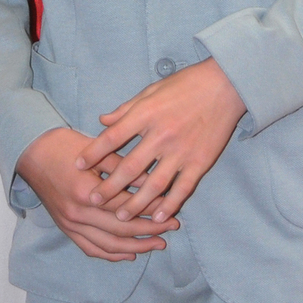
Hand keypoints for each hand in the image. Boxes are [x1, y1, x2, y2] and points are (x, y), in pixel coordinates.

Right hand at [16, 128, 178, 261]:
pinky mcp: (66, 228)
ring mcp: (71, 224)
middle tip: (171, 229)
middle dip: (150, 232)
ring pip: (109, 246)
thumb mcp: (96, 152)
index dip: (152, 211)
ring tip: (157, 244)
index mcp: (86, 191)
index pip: (127, 208)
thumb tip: (152, 182)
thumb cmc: (63, 145)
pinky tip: (129, 254)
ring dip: (136, 248)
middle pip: (122, 230)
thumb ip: (123, 169)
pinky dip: (112, 255)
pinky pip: (91, 249)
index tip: (172, 211)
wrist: (31, 152)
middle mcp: (78, 213)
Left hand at [74, 59, 246, 222]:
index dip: (93, 153)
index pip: (112, 138)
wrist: (224, 85)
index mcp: (146, 114)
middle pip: (129, 167)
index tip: (78, 165)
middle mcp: (161, 135)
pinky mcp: (200, 162)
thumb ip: (126, 109)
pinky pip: (182, 189)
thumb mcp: (151, 90)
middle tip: (93, 200)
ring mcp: (181, 151)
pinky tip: (157, 217)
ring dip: (136, 203)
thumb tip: (102, 121)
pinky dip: (169, 205)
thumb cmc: (185, 85)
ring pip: (154, 184)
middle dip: (109, 186)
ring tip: (120, 215)